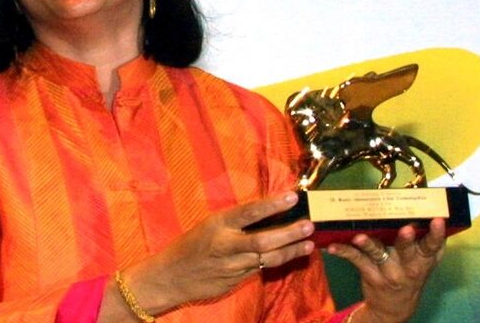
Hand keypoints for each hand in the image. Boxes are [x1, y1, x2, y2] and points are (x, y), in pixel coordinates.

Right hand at [127, 192, 315, 311]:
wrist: (170, 277)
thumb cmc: (191, 244)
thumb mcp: (209, 225)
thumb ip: (235, 222)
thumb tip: (266, 211)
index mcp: (218, 224)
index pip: (249, 212)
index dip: (272, 205)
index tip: (293, 198)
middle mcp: (226, 245)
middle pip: (263, 241)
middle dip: (288, 234)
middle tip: (309, 225)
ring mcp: (232, 267)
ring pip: (267, 259)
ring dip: (290, 251)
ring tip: (309, 243)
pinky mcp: (235, 282)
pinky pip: (260, 269)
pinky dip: (278, 261)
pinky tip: (292, 255)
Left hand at [327, 218, 446, 322]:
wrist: (396, 306)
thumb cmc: (411, 271)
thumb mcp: (425, 259)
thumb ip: (427, 237)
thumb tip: (424, 202)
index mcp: (424, 258)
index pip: (433, 245)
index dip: (436, 233)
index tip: (439, 220)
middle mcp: (408, 266)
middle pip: (407, 251)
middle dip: (406, 240)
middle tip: (406, 229)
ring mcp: (388, 272)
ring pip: (378, 254)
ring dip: (369, 244)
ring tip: (360, 237)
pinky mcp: (370, 274)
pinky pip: (356, 260)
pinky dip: (343, 251)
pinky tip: (332, 246)